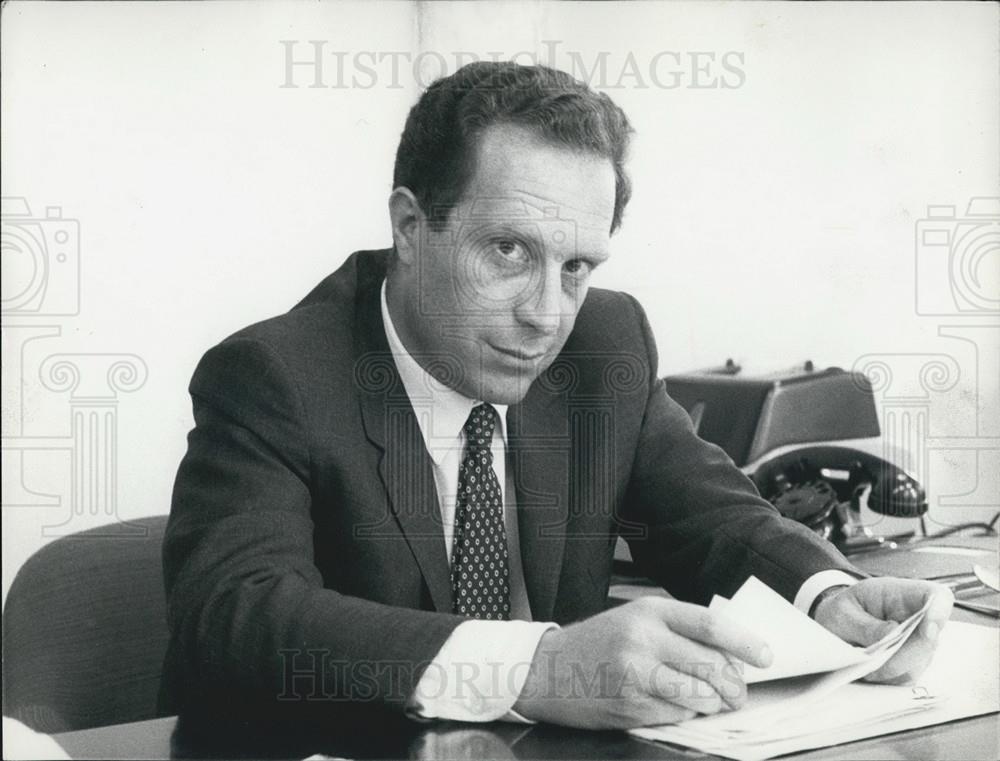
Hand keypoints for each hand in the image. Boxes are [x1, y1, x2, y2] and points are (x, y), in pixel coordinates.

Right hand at [512, 597, 772, 728]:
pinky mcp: (630, 704)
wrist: (547, 669)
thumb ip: (677, 630)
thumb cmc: (597, 643)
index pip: (710, 626)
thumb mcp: (635, 620)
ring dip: (714, 704)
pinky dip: (686, 715)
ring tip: (713, 704)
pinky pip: (677, 715)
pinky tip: (676, 708)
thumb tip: (730, 655)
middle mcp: (644, 638)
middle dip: (734, 686)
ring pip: (699, 696)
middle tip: (737, 694)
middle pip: (711, 665)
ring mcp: (636, 673)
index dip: (744, 643)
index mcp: (649, 611)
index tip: (765, 657)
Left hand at [812, 577, 952, 684]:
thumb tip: (893, 635)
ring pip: (920, 663)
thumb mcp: (843, 613)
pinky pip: (908, 677)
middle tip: (874, 660)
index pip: (937, 597)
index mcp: (901, 594)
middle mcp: (917, 619)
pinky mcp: (911, 664)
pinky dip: (888, 678)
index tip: (928, 631)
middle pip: (930, 640)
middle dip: (905, 655)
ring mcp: (917, 644)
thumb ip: (867, 625)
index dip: (940, 613)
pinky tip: (868, 670)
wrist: (832, 625)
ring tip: (863, 664)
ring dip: (892, 669)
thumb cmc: (840, 612)